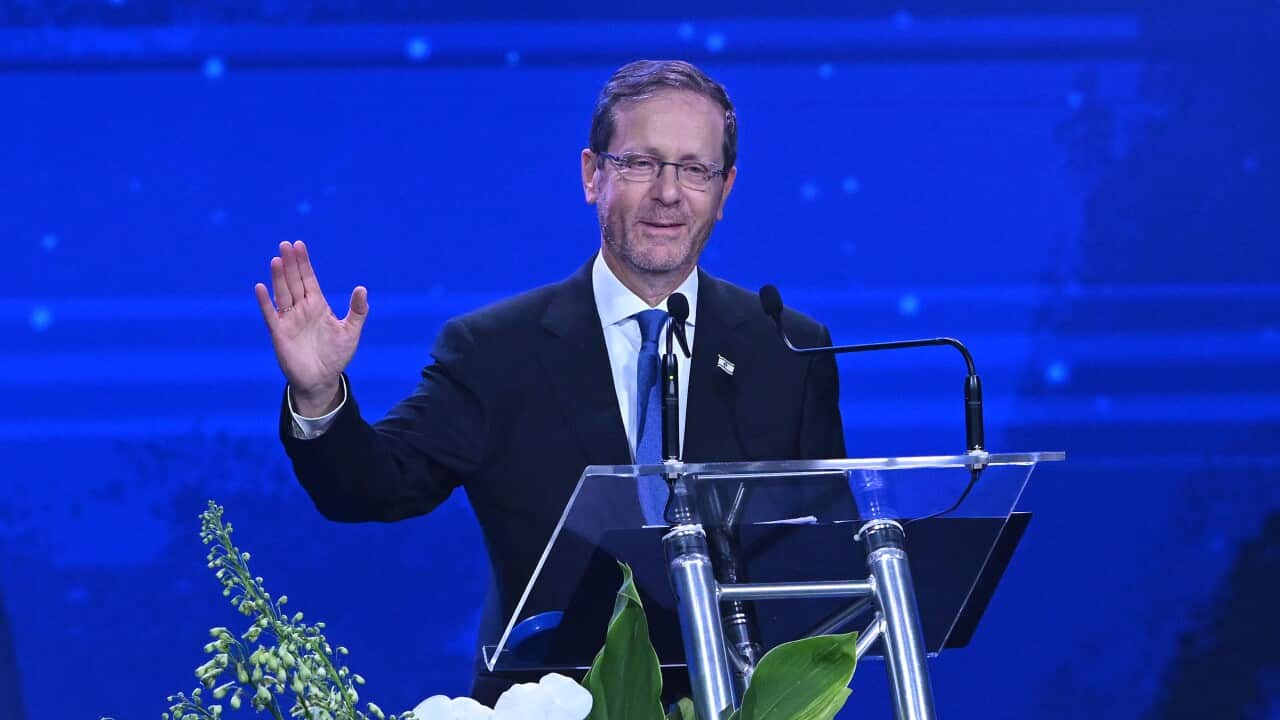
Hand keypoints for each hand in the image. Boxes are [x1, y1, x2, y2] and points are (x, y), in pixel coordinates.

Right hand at [254, 240, 367, 415]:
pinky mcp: (279, 333)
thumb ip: (357, 311)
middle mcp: (301, 309)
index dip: (304, 263)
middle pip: (294, 281)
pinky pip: (271, 315)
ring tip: (277, 260)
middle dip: (291, 263)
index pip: (309, 279)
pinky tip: (261, 287)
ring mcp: (289, 320)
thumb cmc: (336, 355)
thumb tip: (362, 289)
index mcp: (318, 305)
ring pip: (282, 293)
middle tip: (286, 244)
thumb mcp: (351, 331)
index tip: (299, 245)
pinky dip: (265, 302)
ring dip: (279, 277)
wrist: (322, 379)